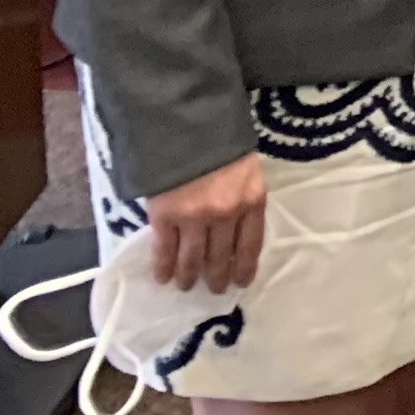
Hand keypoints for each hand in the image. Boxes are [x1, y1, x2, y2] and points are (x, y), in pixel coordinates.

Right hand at [146, 151, 267, 294]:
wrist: (187, 124)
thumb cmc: (222, 143)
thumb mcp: (247, 169)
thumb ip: (243, 197)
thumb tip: (236, 230)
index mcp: (252, 200)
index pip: (251, 244)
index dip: (245, 267)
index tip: (240, 283)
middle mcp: (226, 214)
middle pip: (221, 256)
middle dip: (216, 277)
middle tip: (213, 290)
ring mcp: (194, 217)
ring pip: (192, 258)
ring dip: (188, 276)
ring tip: (185, 286)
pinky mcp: (165, 216)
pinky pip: (164, 249)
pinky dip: (163, 266)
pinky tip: (162, 277)